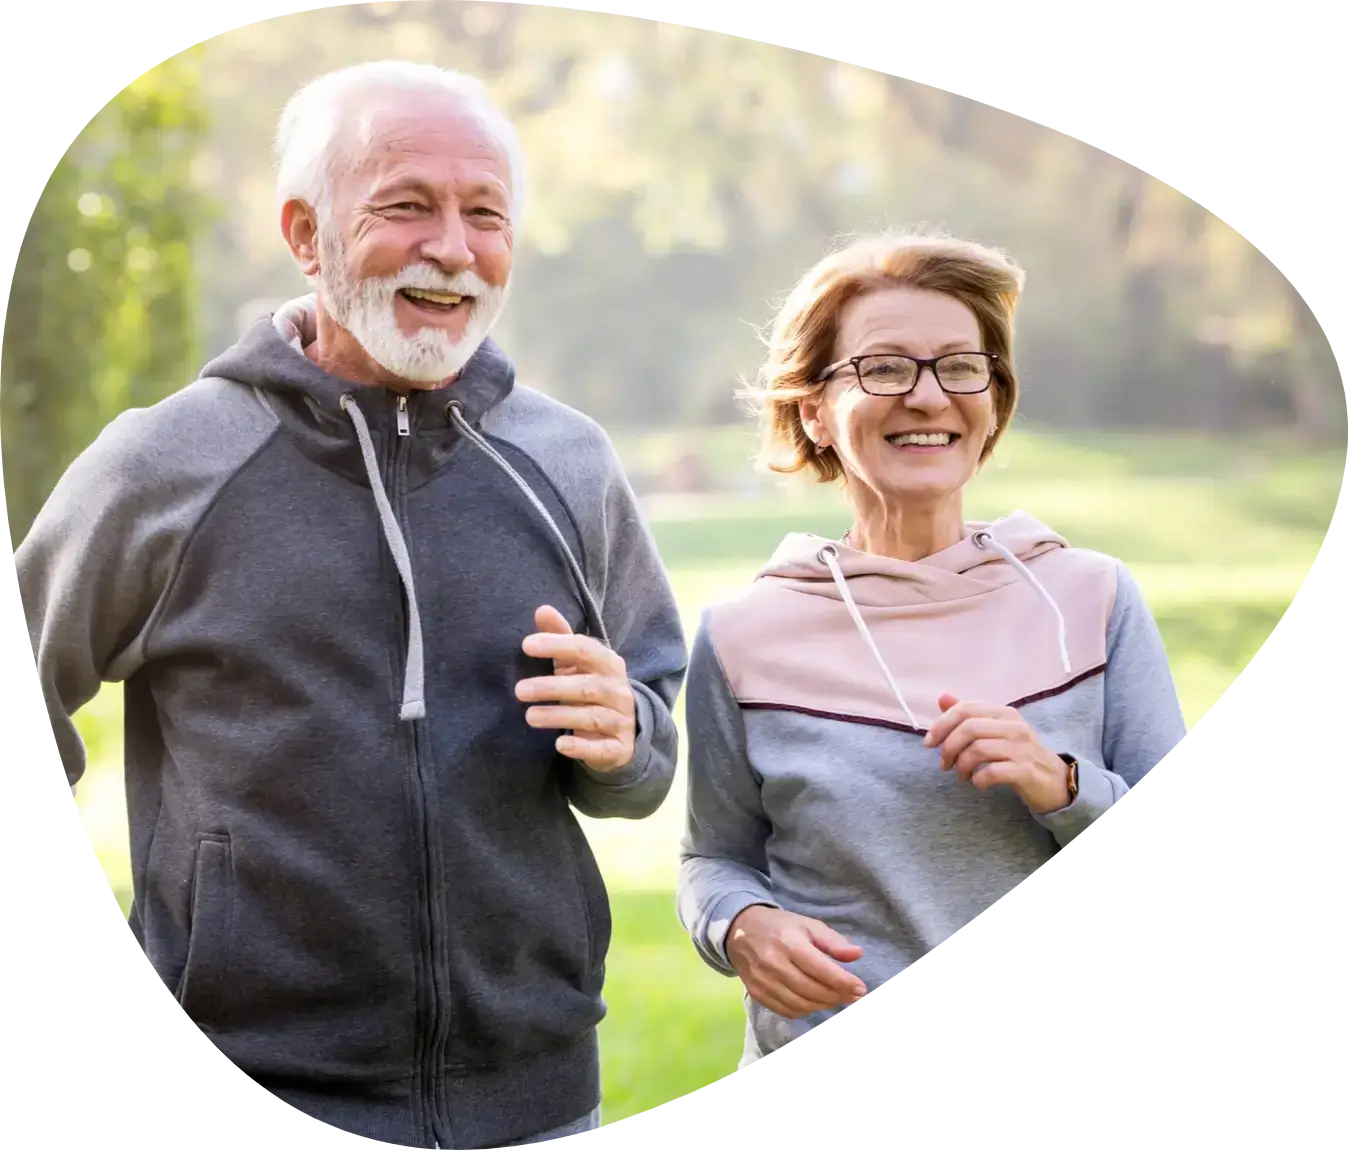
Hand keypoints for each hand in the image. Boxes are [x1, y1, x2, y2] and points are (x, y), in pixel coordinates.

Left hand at [516, 605, 636, 772]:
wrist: (624, 728)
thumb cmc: (591, 688)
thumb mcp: (578, 663)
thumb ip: (561, 637)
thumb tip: (541, 610)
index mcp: (608, 664)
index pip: (583, 649)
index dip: (556, 645)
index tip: (526, 645)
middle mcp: (618, 690)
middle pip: (585, 687)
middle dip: (552, 687)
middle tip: (519, 690)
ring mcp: (620, 720)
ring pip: (591, 717)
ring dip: (559, 716)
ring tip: (529, 716)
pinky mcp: (618, 747)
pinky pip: (602, 748)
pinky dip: (582, 747)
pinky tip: (561, 745)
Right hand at [725, 905, 867, 1019]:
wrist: (739, 931)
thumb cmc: (780, 927)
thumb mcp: (807, 925)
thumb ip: (833, 941)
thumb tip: (857, 955)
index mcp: (789, 943)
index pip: (822, 970)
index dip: (844, 982)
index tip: (861, 988)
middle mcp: (774, 963)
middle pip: (813, 990)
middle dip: (837, 995)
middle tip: (852, 994)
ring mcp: (763, 981)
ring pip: (801, 1004)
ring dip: (823, 1005)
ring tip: (835, 997)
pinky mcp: (757, 993)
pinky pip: (787, 1011)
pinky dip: (805, 1010)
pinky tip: (814, 1001)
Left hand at [924, 693, 1070, 813]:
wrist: (1055, 781)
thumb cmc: (1019, 755)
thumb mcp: (996, 731)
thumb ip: (969, 715)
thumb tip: (942, 697)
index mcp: (1004, 713)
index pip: (965, 709)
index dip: (941, 725)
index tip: (929, 743)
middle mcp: (1014, 726)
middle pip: (969, 728)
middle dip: (948, 747)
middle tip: (944, 764)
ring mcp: (1022, 748)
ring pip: (978, 749)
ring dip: (961, 765)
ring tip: (961, 776)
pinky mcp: (1026, 770)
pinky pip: (993, 772)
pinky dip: (978, 779)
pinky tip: (978, 783)